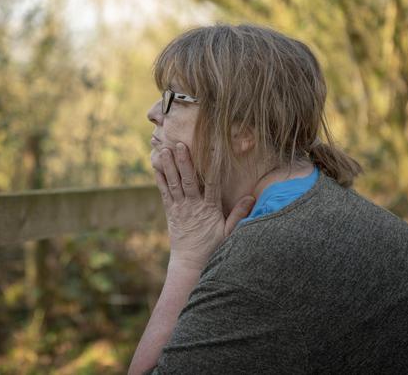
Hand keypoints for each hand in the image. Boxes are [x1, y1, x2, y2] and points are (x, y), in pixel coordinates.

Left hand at [155, 143, 255, 270]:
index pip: (212, 184)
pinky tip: (156, 167)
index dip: (212, 166)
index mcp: (209, 209)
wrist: (190, 263)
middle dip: (184, 162)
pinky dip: (160, 180)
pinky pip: (164, 193)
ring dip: (169, 166)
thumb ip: (239, 214)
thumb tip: (251, 197)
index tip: (211, 151)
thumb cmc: (212, 247)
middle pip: (188, 180)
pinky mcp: (171, 212)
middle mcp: (193, 206)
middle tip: (179, 144)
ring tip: (164, 150)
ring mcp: (180, 208)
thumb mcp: (229, 233)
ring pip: (173, 184)